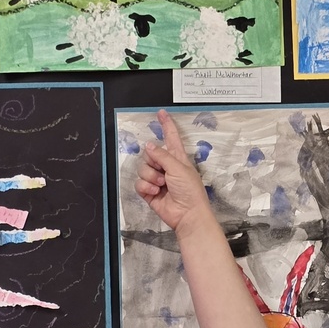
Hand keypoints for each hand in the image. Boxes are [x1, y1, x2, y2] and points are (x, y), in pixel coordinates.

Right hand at [134, 109, 211, 232]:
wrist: (187, 214)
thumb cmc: (190, 190)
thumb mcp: (178, 167)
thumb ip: (162, 155)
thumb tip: (149, 146)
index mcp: (177, 157)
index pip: (170, 137)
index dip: (166, 125)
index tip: (161, 113)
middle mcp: (166, 166)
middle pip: (149, 154)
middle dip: (153, 162)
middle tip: (164, 172)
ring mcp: (157, 179)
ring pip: (142, 169)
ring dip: (151, 176)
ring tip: (162, 185)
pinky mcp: (149, 191)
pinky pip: (139, 183)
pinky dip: (146, 187)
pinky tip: (155, 192)